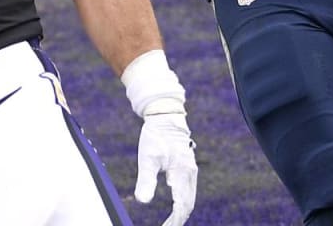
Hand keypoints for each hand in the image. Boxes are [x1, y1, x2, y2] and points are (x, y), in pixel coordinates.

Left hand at [135, 98, 196, 225]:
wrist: (165, 116)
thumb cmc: (155, 136)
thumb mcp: (147, 158)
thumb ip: (146, 180)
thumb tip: (142, 202)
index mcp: (182, 172)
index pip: (182, 204)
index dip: (175, 220)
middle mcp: (190, 173)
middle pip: (188, 204)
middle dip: (179, 218)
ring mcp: (190, 169)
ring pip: (190, 197)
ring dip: (181, 211)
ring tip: (171, 222)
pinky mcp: (187, 166)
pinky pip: (188, 189)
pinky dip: (183, 200)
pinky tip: (175, 204)